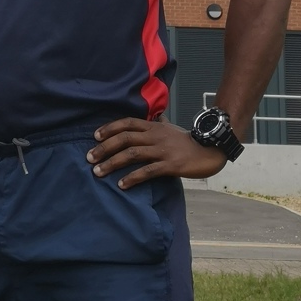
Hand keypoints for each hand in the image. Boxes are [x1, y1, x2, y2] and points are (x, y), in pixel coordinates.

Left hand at [86, 117, 227, 189]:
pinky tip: (121, 184)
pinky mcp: (171, 165)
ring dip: (112, 163)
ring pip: (132, 154)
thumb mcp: (172, 129)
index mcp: (155, 127)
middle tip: (89, 158)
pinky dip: (132, 177)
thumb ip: (160, 123)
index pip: (128, 123)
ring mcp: (163, 150)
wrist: (211, 150)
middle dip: (104, 148)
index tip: (95, 137)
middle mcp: (156, 136)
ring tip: (98, 172)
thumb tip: (155, 116)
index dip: (110, 128)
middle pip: (125, 138)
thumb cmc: (189, 141)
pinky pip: (148, 171)